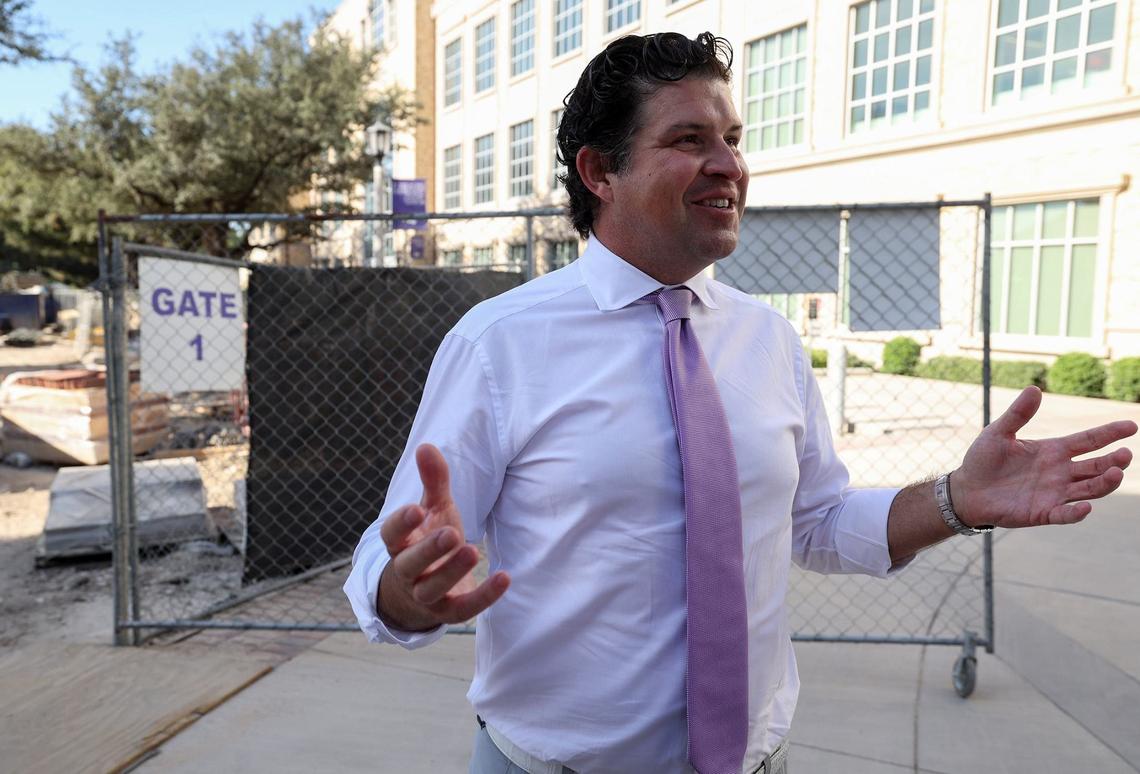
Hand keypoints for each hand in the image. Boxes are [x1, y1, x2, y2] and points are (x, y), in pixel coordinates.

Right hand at [377, 444, 509, 630]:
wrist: (419, 593)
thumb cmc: (428, 540)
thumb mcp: (433, 510)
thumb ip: (433, 481)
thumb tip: (426, 446)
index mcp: (399, 544)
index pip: (391, 535)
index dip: (401, 523)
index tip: (416, 509)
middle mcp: (407, 571)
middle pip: (411, 563)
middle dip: (429, 550)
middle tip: (452, 533)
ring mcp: (425, 595)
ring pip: (433, 588)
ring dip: (453, 571)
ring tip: (473, 550)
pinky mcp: (447, 612)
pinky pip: (464, 609)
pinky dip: (484, 596)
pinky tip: (505, 576)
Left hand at [952, 387, 1135, 528]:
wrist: (966, 490)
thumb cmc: (983, 460)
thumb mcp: (999, 433)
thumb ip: (1018, 414)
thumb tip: (1035, 389)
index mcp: (1053, 451)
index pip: (1088, 440)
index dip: (1110, 433)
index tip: (1132, 425)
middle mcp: (1060, 472)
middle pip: (1096, 466)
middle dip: (1113, 461)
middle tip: (1126, 454)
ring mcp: (1054, 494)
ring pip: (1088, 489)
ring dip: (1104, 484)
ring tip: (1116, 473)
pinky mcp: (1042, 513)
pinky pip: (1064, 514)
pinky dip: (1076, 512)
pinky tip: (1086, 507)